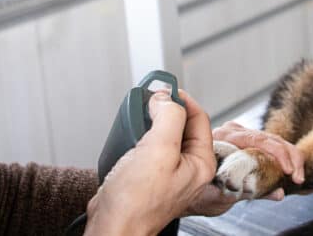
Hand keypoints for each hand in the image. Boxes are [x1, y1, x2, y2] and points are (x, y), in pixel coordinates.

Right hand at [85, 90, 215, 234]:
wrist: (112, 227)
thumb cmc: (136, 201)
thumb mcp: (158, 149)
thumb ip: (168, 117)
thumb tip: (166, 98)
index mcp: (200, 163)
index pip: (199, 118)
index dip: (181, 99)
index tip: (164, 89)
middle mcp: (188, 169)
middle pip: (182, 125)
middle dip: (164, 111)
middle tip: (148, 103)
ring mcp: (169, 173)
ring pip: (164, 136)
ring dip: (149, 124)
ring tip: (137, 122)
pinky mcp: (150, 177)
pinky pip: (149, 148)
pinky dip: (139, 139)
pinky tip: (129, 140)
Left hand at [185, 122, 305, 216]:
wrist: (178, 182)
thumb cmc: (194, 188)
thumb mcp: (220, 196)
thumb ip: (248, 192)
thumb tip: (277, 193)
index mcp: (225, 138)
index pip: (259, 140)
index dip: (279, 154)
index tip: (290, 171)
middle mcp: (232, 131)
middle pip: (270, 138)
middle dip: (289, 156)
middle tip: (297, 176)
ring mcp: (238, 134)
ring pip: (271, 139)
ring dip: (288, 156)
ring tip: (296, 175)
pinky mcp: (243, 140)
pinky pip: (267, 144)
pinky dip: (281, 156)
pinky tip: (289, 170)